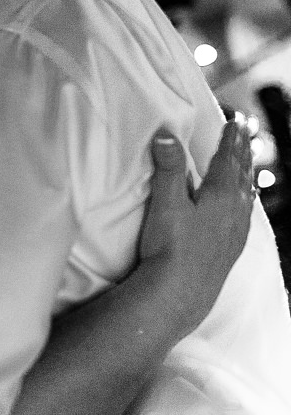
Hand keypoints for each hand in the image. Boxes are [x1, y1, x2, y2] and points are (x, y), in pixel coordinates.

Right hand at [136, 118, 254, 324]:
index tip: (236, 122)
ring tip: (248, 161)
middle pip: (241, 172)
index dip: (230, 139)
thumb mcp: (166, 203)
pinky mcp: (232, 246)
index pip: (227, 159)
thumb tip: (166, 135)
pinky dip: (245, 198)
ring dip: (245, 173)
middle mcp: (234, 210)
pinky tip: (243, 203)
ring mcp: (236, 229)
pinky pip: (245, 213)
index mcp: (220, 195)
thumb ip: (169, 168)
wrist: (181, 292)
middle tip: (246, 132)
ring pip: (245, 192)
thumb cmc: (171, 247)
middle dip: (242, 151)